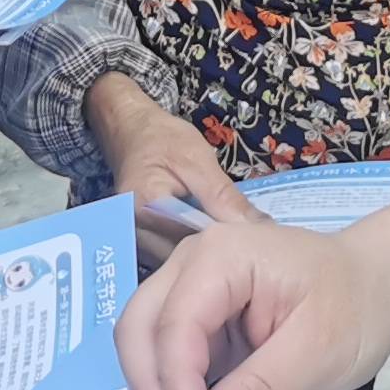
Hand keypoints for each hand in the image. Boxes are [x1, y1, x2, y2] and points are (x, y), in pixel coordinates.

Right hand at [86, 76, 258, 269]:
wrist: (130, 130)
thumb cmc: (163, 139)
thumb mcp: (199, 160)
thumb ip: (225, 198)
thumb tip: (260, 227)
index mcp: (149, 209)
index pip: (195, 241)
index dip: (225, 242)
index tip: (251, 238)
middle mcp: (134, 230)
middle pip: (182, 258)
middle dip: (212, 253)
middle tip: (241, 240)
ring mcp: (133, 238)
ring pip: (175, 260)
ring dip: (200, 252)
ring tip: (223, 238)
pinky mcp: (139, 240)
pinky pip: (167, 253)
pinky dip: (187, 246)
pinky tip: (203, 234)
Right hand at [115, 216, 389, 389]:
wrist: (374, 289)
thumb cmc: (355, 303)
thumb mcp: (321, 350)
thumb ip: (263, 388)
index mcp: (222, 256)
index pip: (175, 322)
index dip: (176, 384)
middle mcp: (192, 267)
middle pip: (139, 330)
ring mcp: (191, 294)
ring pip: (149, 351)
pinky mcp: (199, 325)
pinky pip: (176, 366)